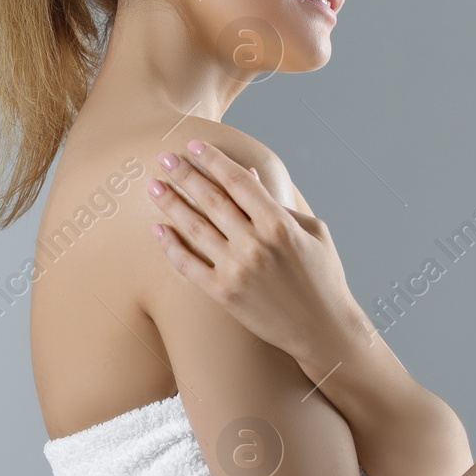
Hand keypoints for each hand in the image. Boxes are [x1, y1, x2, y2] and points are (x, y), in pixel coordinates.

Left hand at [148, 139, 370, 365]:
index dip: (213, 160)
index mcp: (279, 224)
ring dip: (171, 204)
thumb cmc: (322, 277)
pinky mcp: (224, 294)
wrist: (323, 329)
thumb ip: (280, 205)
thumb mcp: (312, 233)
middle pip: (211, 200)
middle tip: (164, 157)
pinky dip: (171, 246)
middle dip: (184, 175)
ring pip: (195, 229)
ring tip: (153, 186)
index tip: (194, 145)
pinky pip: (189, 266)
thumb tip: (249, 177)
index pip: (237, 181)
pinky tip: (158, 229)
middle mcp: (255, 244)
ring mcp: (237, 270)